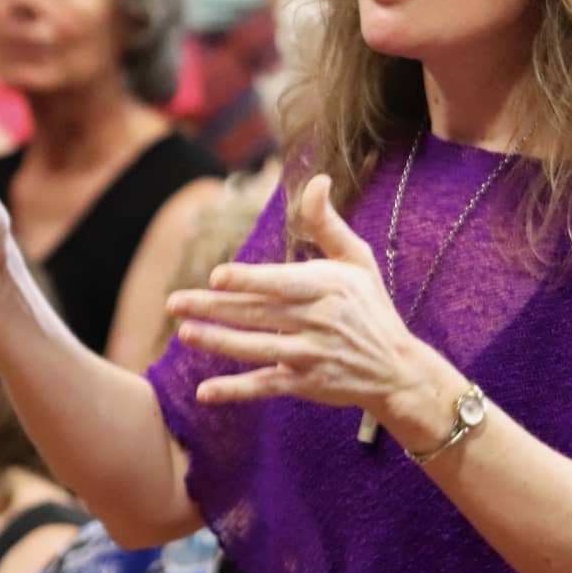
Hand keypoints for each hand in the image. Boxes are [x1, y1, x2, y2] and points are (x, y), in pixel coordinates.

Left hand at [166, 175, 446, 423]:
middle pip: (259, 314)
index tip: (217, 276)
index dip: (249, 280)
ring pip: (257, 349)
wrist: (397, 369)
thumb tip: (318, 180)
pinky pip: (266, 386)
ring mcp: (311, 356)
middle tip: (174, 302)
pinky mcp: (306, 385)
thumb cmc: (371, 307)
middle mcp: (319, 322)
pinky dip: (236, 390)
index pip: (282, 284)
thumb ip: (329, 224)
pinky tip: (204, 392)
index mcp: (328, 288)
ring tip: (184, 332)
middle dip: (214, 308)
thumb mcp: (358, 261)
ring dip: (217, 342)